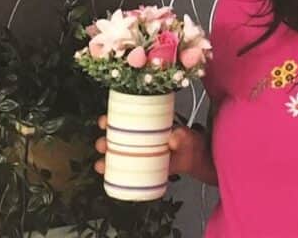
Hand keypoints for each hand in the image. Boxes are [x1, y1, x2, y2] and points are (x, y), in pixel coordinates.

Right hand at [93, 115, 208, 179]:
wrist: (196, 159)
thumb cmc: (189, 141)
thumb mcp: (187, 136)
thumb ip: (182, 136)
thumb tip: (173, 137)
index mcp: (147, 126)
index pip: (124, 120)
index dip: (110, 120)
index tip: (104, 121)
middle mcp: (140, 139)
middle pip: (116, 139)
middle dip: (104, 141)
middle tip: (102, 145)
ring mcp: (140, 154)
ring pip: (117, 155)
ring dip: (106, 160)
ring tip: (101, 165)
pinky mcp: (143, 169)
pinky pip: (126, 171)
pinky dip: (115, 175)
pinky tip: (108, 178)